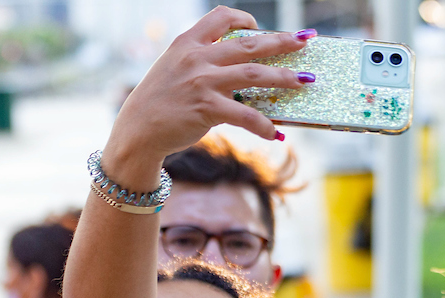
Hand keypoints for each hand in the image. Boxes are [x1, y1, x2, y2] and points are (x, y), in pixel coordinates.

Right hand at [108, 6, 311, 164]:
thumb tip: (239, 72)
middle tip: (306, 41)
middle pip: (249, 44)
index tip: (259, 27)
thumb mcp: (173, 70)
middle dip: (282, 42)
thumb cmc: (158, 103)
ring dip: (284, 77)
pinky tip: (275, 133)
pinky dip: (263, 124)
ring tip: (305, 81)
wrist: (137, 131)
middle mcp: (197, 58)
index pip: (221, 17)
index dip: (245, 20)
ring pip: (254, 74)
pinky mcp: (207, 109)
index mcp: (187, 43)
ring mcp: (202, 82)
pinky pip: (244, 115)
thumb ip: (201, 64)